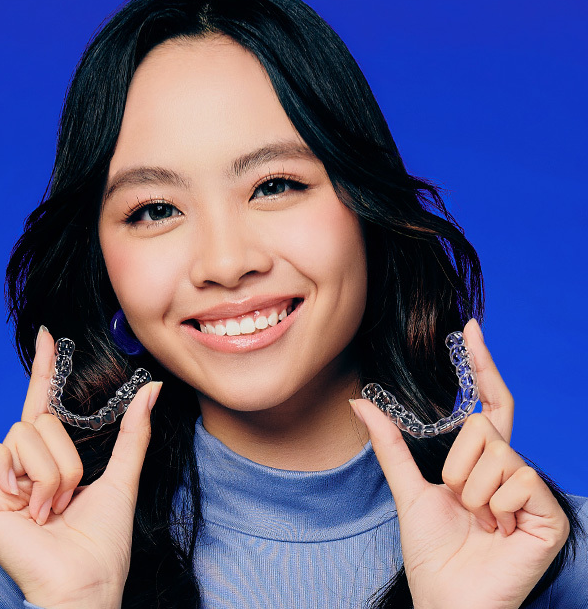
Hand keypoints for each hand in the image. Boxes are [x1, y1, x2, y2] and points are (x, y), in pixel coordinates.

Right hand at [0, 329, 161, 608]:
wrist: (83, 579)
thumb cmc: (104, 538)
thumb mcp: (123, 475)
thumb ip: (134, 431)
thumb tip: (152, 388)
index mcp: (52, 455)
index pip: (45, 400)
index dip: (44, 367)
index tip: (48, 335)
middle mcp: (23, 460)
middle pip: (39, 421)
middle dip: (64, 459)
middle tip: (66, 496)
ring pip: (19, 434)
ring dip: (45, 474)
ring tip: (47, 508)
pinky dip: (7, 473)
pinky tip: (18, 504)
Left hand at [350, 319, 568, 608]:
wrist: (448, 599)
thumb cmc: (432, 550)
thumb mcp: (408, 489)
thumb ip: (390, 444)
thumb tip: (361, 401)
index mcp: (480, 461)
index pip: (486, 403)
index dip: (481, 365)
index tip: (469, 328)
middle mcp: (508, 467)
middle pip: (483, 427)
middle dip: (457, 466)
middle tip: (459, 502)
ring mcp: (530, 490)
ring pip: (497, 453)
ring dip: (474, 492)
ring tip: (479, 521)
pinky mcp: (548, 513)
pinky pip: (519, 480)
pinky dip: (498, 507)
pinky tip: (500, 531)